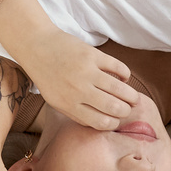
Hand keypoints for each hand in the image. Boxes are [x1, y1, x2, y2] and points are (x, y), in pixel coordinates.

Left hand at [0, 0, 139, 129]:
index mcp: (68, 105)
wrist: (37, 47)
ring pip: (120, 89)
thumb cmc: (48, 77)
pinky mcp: (92, 55)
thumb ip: (76, 113)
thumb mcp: (55, 102)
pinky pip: (119, 67)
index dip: (114, 123)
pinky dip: (125, 74)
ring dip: (132, 95)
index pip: (101, 122)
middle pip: (114, 107)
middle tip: (128, 108)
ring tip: (133, 98)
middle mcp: (78, 90)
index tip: (117, 119)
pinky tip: (124, 77)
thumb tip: (103, 123)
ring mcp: (86, 71)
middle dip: (126, 111)